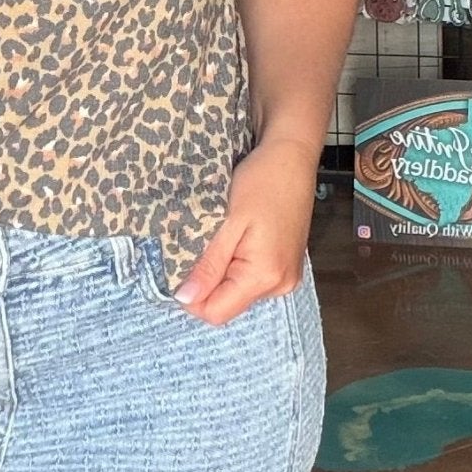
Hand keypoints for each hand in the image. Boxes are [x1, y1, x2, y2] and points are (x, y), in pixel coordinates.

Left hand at [176, 136, 318, 324]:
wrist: (291, 158)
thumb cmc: (262, 181)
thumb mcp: (227, 222)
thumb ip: (208, 265)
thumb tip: (185, 299)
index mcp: (265, 276)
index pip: (216, 312)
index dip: (191, 296)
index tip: (181, 264)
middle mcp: (280, 285)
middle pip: (227, 304)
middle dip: (206, 281)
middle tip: (204, 243)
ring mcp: (286, 278)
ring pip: (236, 292)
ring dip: (220, 272)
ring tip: (223, 237)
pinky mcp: (285, 267)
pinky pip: (249, 279)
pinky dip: (235, 265)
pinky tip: (235, 239)